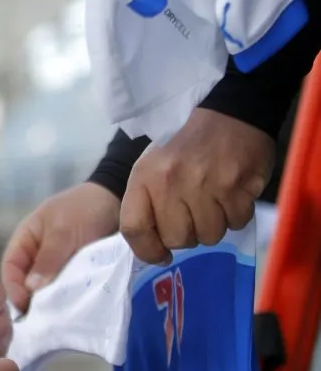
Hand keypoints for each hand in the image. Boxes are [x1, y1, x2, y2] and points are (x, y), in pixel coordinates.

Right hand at [0, 182, 120, 312]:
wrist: (118, 201)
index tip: (24, 306)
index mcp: (25, 240)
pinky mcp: (75, 272)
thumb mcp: (63, 231)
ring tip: (58, 319)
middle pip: (26, 282)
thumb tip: (31, 288)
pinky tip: (74, 310)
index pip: (10, 267)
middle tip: (42, 320)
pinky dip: (69, 299)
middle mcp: (37, 255)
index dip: (13, 287)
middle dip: (32, 300)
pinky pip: (67, 289)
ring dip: (52, 302)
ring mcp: (57, 265)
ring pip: (47, 288)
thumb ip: (48, 258)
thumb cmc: (83, 209)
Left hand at [120, 109, 274, 263]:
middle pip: (176, 239)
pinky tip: (232, 194)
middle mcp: (170, 182)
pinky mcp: (237, 187)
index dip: (146, 250)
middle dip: (187, 235)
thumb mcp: (153, 168)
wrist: (229, 115)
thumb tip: (156, 251)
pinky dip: (236, 215)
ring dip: (213, 226)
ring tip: (213, 202)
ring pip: (209, 236)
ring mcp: (205, 185)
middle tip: (193, 215)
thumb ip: (148, 205)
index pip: (133, 228)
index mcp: (144, 177)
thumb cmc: (185, 148)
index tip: (160, 255)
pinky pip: (236, 223)